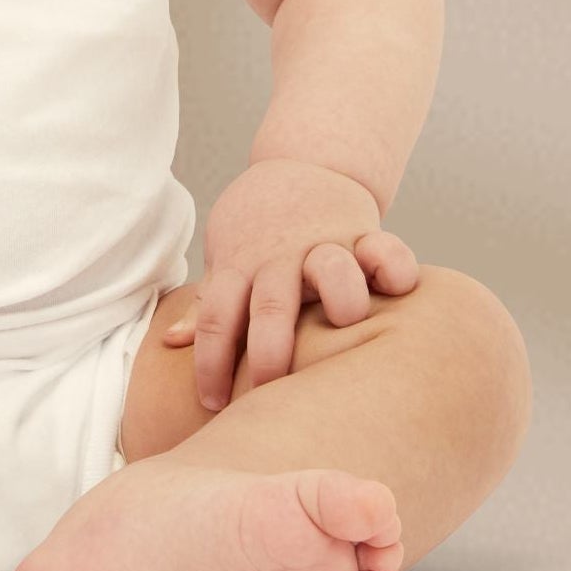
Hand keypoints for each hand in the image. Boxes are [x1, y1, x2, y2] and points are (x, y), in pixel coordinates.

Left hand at [160, 158, 418, 408]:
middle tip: (271, 391)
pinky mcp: (364, 233)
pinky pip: (385, 247)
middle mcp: (281, 258)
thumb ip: (209, 302)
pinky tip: (401, 288)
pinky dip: (393, 264)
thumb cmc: (259, 230)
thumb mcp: (228, 259)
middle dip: (270, 350)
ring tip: (347, 321)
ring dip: (340, 294)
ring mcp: (324, 244)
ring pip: (332, 268)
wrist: (303, 165)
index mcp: (240, 267)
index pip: (215, 318)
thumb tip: (170, 343)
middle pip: (270, 304)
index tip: (211, 405)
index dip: (210, 364)